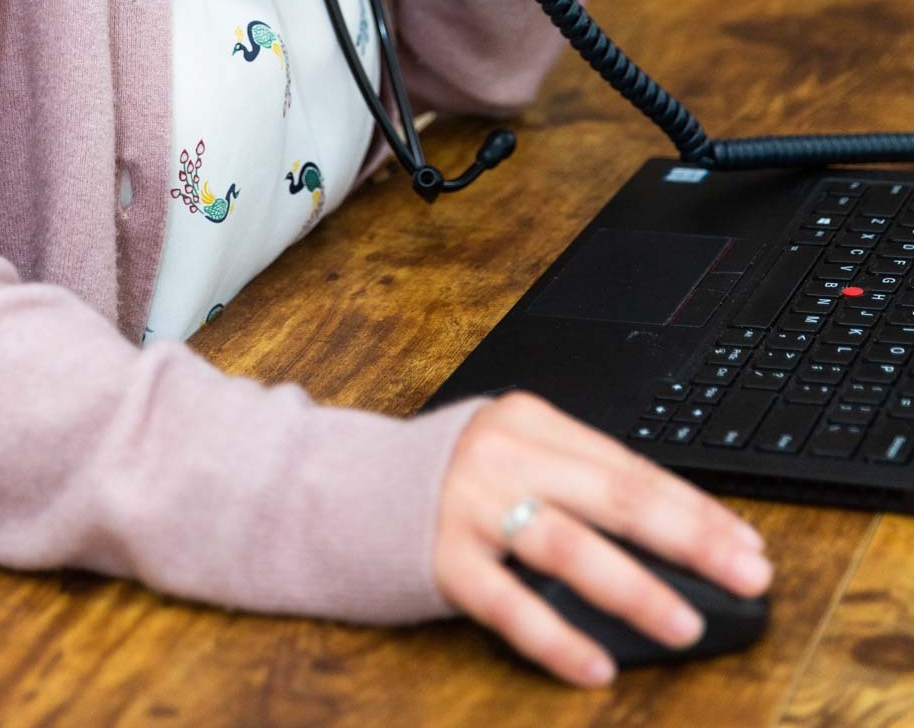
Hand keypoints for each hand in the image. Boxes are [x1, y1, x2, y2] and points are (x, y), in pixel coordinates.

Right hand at [432, 391, 772, 686]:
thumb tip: (671, 531)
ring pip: (568, 545)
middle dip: (689, 540)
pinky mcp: (439, 558)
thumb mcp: (509, 455)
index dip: (696, 508)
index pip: (631, 465)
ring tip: (684, 624)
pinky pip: (509, 604)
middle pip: (613, 496)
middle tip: (745, 577)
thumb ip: (573, 478)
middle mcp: (502, 454)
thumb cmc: (445, 480)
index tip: (747, 546)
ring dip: (634, 588)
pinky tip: (595, 666)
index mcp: (529, 420)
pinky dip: (557, 637)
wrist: (340, 488)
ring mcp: (468, 505)